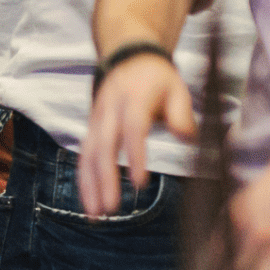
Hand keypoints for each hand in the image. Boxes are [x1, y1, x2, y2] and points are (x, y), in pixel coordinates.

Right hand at [78, 52, 194, 215]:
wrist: (127, 54)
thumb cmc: (157, 77)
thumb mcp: (176, 87)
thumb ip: (181, 112)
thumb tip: (185, 137)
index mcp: (133, 98)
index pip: (132, 128)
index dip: (134, 155)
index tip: (140, 183)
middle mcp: (109, 109)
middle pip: (104, 146)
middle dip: (105, 179)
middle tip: (111, 209)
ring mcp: (97, 119)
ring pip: (88, 154)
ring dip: (89, 185)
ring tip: (95, 215)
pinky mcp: (92, 128)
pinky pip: (84, 155)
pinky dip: (85, 180)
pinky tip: (90, 203)